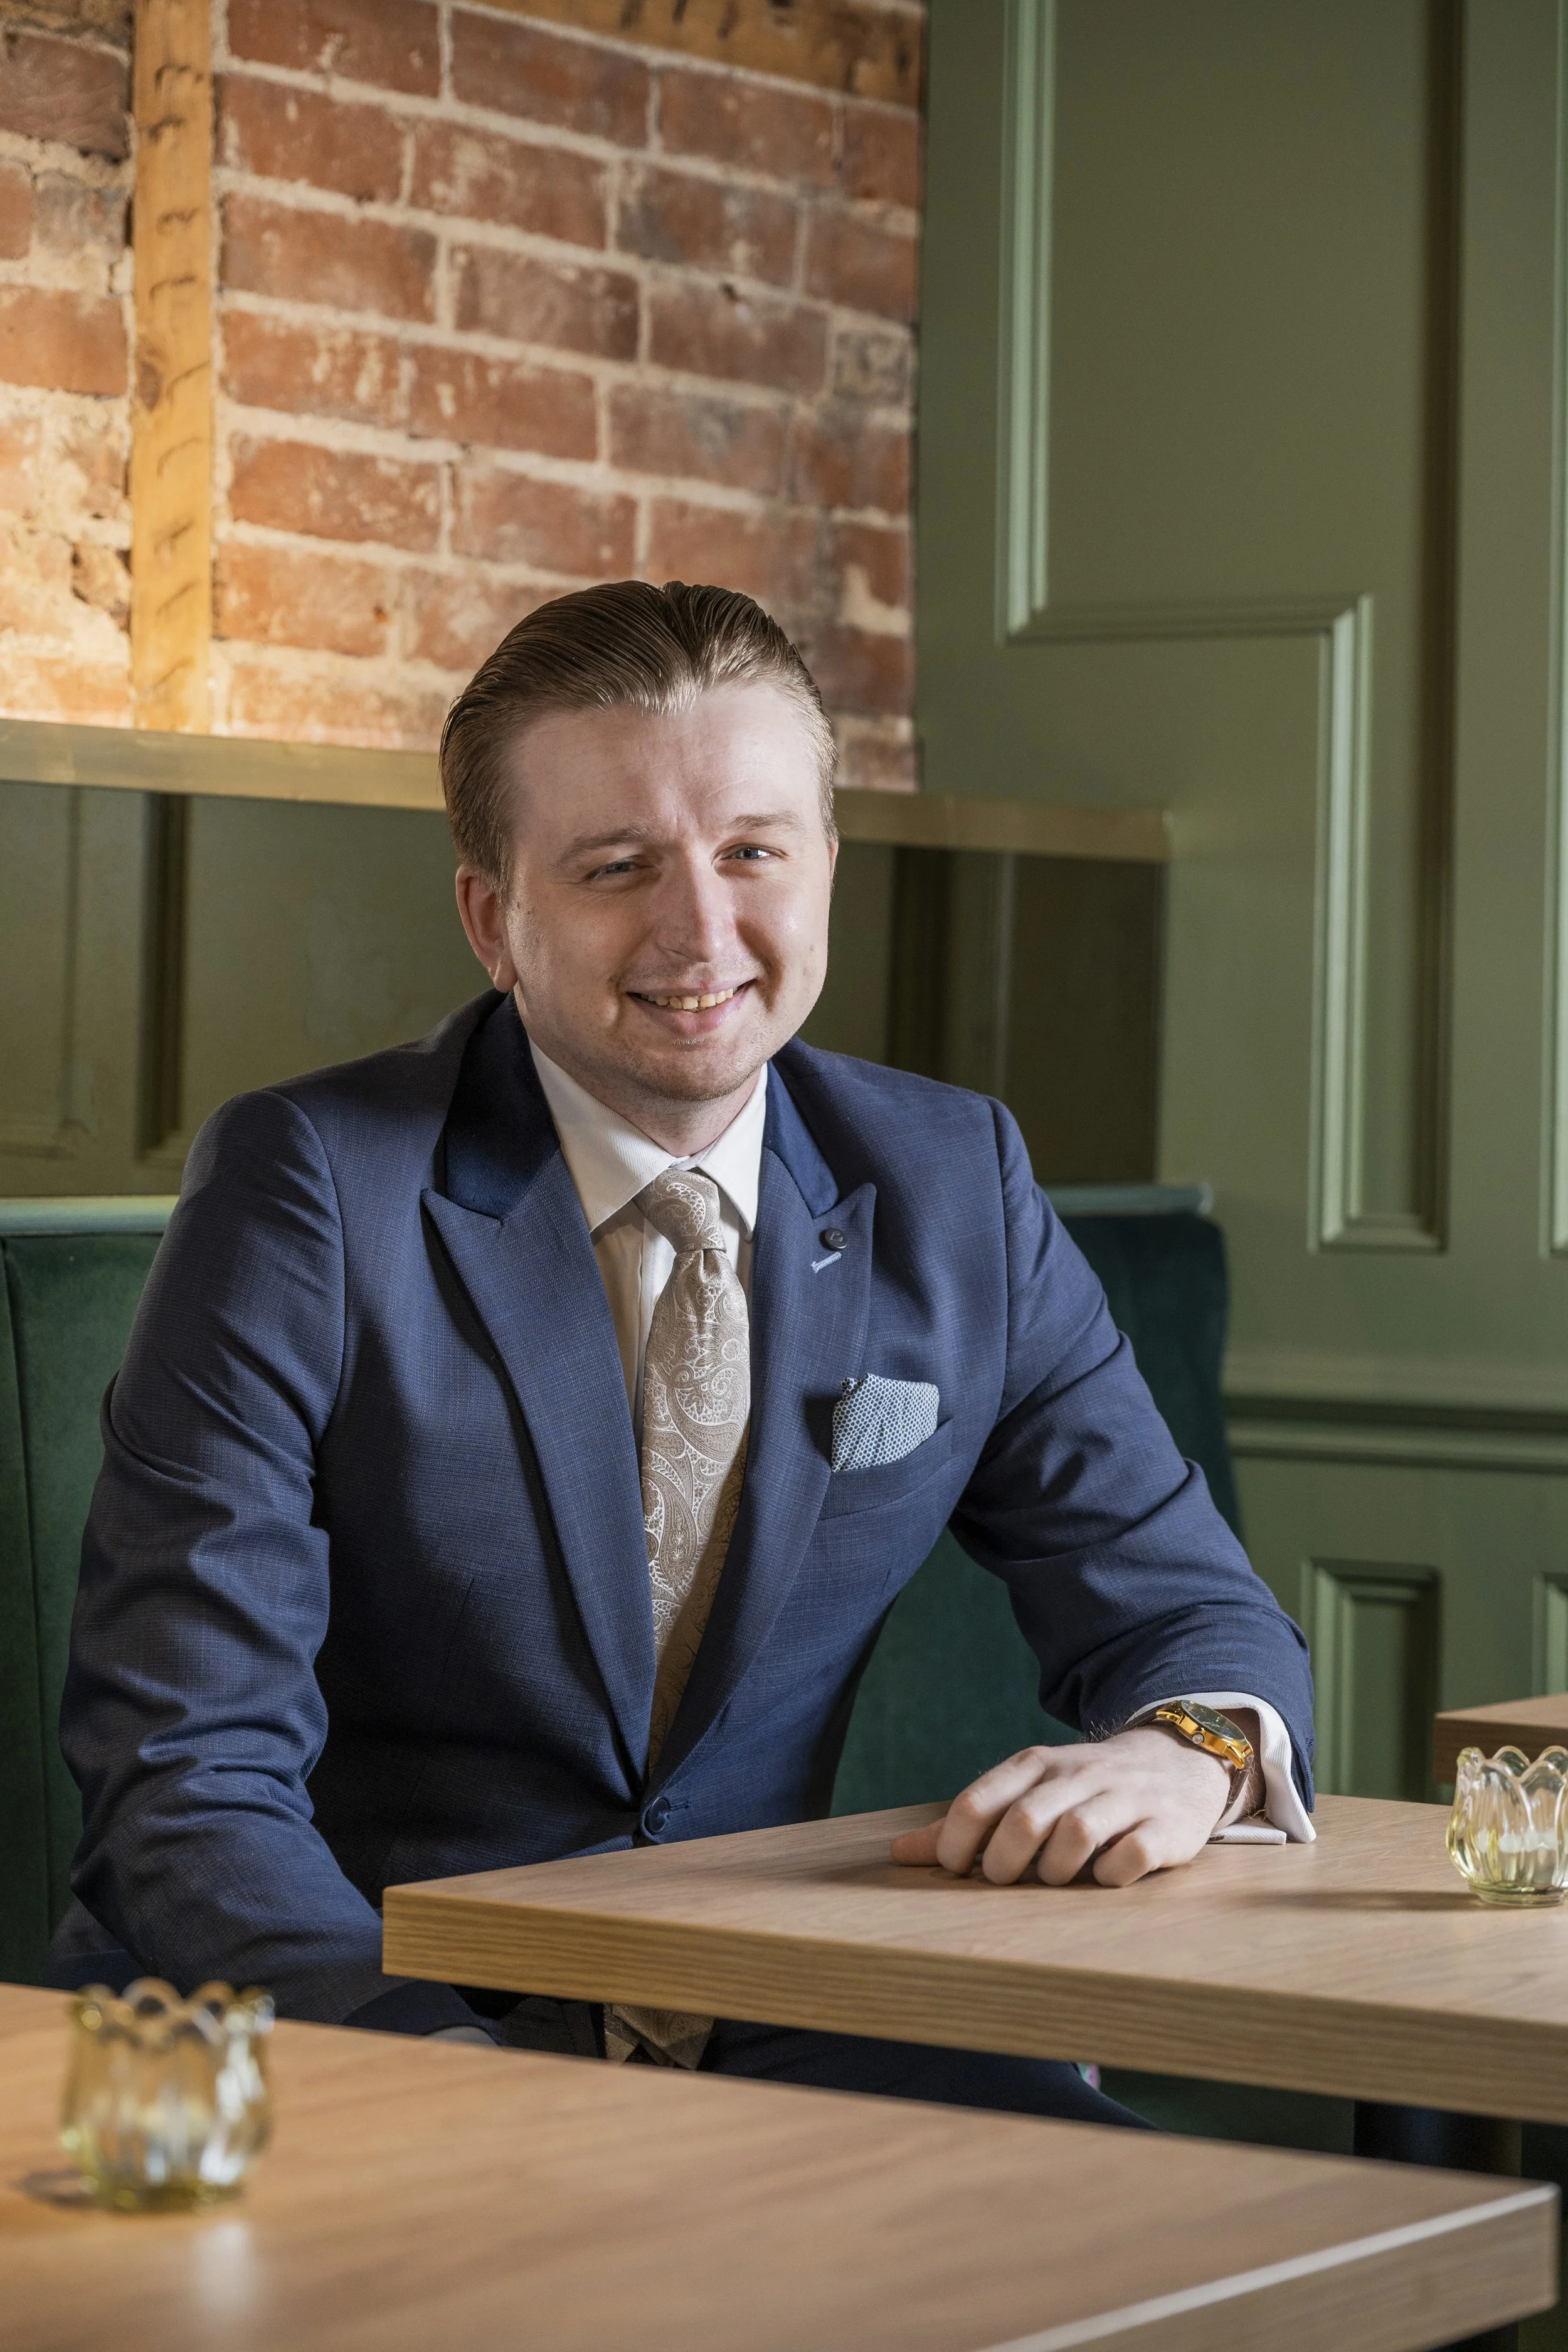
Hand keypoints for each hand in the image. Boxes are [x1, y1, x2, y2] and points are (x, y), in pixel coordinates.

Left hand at [889, 1720, 1253, 1887]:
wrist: (1178, 1761)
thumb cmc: (1084, 1788)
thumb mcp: (1026, 1790)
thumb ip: (968, 1823)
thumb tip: (899, 1854)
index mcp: (1035, 1765)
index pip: (977, 1803)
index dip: (954, 1846)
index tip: (956, 1869)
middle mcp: (1077, 1776)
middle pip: (1023, 1822)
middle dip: (1002, 1865)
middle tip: (1004, 1881)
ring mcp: (1124, 1800)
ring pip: (1075, 1836)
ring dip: (1055, 1873)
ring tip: (1055, 1879)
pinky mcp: (1165, 1829)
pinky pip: (1130, 1858)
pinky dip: (1110, 1877)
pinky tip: (1105, 1877)